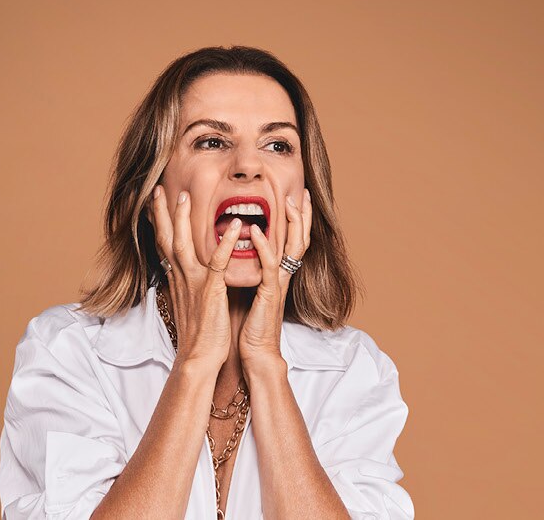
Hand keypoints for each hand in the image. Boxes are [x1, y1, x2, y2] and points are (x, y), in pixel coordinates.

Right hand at [150, 187, 236, 372]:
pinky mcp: (211, 291)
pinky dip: (225, 243)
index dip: (159, 223)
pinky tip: (234, 228)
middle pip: (167, 238)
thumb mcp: (189, 304)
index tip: (154, 204)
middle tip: (159, 189)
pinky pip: (218, 262)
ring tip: (185, 196)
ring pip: (184, 244)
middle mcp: (180, 277)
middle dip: (162, 212)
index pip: (164, 245)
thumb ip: (188, 285)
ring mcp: (194, 282)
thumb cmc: (198, 335)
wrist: (198, 357)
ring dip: (183, 219)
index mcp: (176, 279)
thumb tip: (187, 274)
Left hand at [238, 187, 312, 370]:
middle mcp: (282, 276)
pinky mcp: (269, 295)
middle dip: (302, 216)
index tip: (297, 196)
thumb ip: (252, 270)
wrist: (254, 351)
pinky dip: (265, 248)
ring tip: (288, 203)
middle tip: (303, 192)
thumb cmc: (250, 322)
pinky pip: (270, 268)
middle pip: (300, 240)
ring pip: (292, 249)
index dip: (297, 219)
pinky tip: (258, 232)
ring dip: (291, 225)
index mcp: (277, 274)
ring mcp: (278, 284)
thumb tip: (240, 251)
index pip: (292, 240)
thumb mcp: (251, 289)